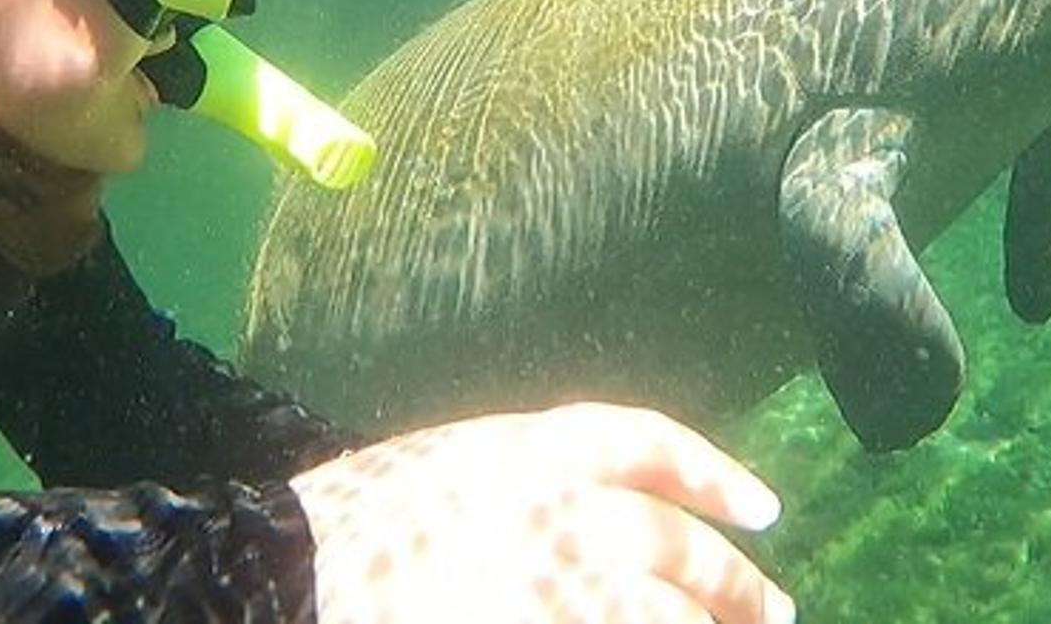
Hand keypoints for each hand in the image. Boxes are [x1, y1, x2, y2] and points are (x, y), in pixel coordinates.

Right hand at [291, 402, 795, 623]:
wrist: (276, 581)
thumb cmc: (347, 527)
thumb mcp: (444, 468)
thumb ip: (523, 479)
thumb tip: (600, 511)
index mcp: (520, 450)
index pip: (643, 444)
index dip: (709, 474)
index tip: (762, 509)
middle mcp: (544, 511)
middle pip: (666, 542)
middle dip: (730, 579)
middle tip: (775, 607)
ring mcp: (543, 588)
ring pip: (655, 615)